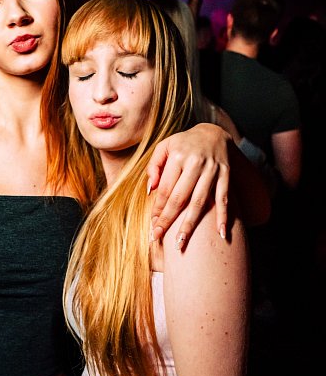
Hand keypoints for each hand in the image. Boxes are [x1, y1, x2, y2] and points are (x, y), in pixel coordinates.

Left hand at [147, 123, 230, 247]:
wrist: (213, 132)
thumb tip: (150, 190)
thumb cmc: (183, 143)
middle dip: (168, 220)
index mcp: (178, 156)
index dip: (158, 209)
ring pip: (200, 202)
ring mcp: (212, 169)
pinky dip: (223, 216)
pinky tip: (222, 233)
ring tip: (181, 243)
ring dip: (190, 224)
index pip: (165, 189)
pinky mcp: (225, 174)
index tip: (152, 225)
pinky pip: (223, 198)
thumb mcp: (164, 147)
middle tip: (158, 238)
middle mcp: (195, 163)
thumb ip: (154, 167)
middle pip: (180, 198)